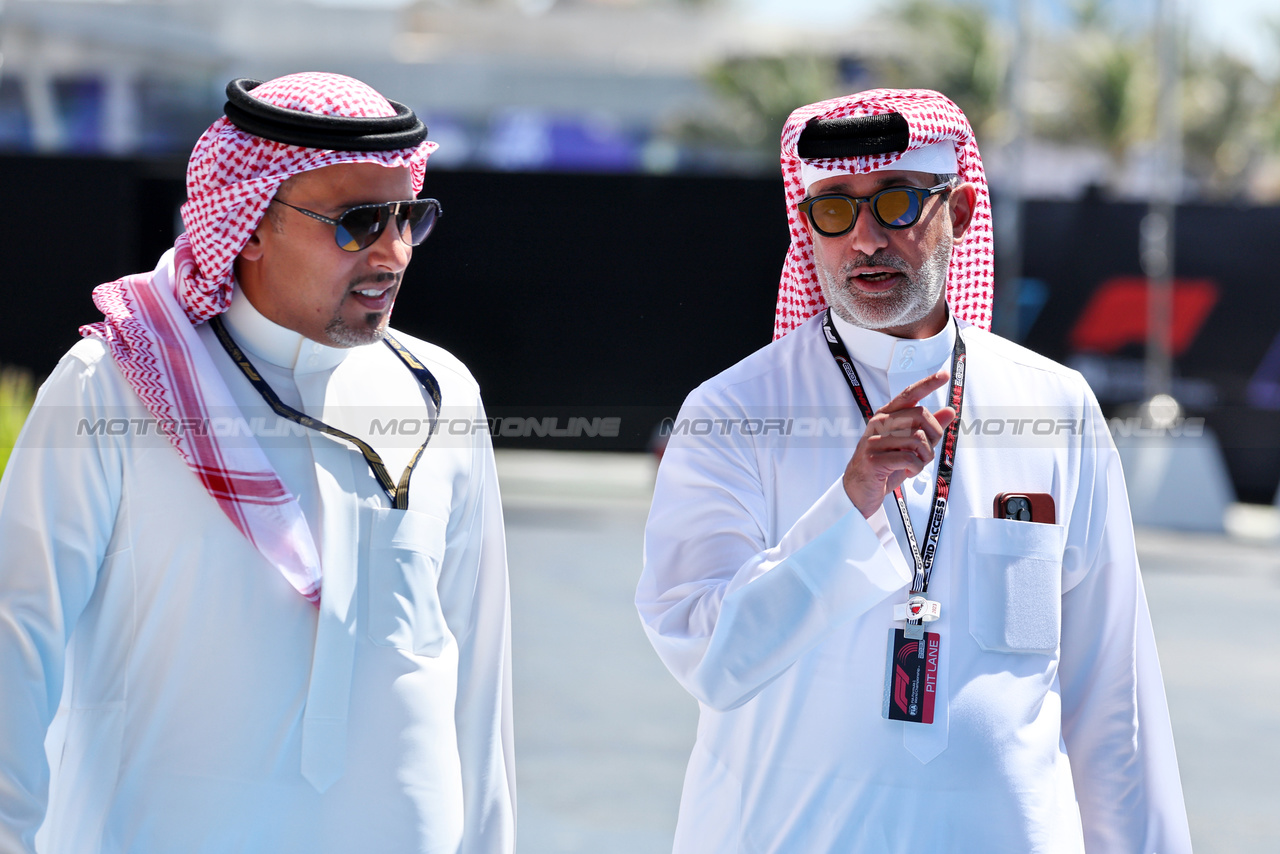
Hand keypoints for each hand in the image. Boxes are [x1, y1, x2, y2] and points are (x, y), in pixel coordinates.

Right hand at [843, 371, 956, 517]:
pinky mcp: (874, 458)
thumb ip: (928, 428)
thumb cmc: (885, 466)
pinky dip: (916, 468)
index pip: (909, 394)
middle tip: (926, 452)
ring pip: (918, 439)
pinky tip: (907, 471)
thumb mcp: (909, 446)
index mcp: (886, 416)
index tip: (944, 374)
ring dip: (925, 458)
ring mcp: (874, 440)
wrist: (858, 490)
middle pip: (921, 415)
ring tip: (915, 465)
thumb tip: (950, 411)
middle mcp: (879, 423)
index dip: (928, 383)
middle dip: (933, 436)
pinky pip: (910, 458)